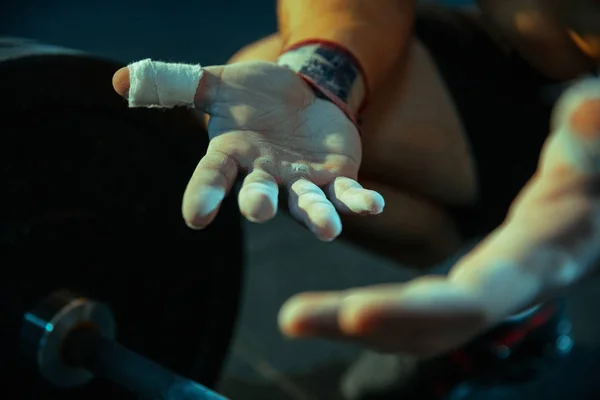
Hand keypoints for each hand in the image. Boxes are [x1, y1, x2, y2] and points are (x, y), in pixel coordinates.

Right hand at [113, 60, 383, 240]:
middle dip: (259, 202)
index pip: (213, 178)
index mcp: (233, 155)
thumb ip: (177, 83)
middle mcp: (265, 175)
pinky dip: (358, 201)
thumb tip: (123, 79)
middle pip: (259, 194)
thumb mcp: (216, 83)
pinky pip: (347, 193)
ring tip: (328, 230)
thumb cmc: (252, 97)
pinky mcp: (336, 176)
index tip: (195, 216)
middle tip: (257, 209)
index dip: (204, 195)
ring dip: (317, 216)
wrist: (299, 95)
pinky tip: (372, 206)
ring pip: (307, 204)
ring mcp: (302, 181)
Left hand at [277, 79, 599, 355]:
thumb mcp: (595, 153)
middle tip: (292, 319)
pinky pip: (414, 313)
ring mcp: (480, 297)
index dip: (417, 311)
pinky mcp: (463, 291)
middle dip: (363, 324)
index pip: (473, 299)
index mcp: (533, 262)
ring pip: (415, 329)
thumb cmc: (593, 179)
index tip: (354, 313)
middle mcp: (502, 293)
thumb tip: (586, 107)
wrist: (593, 216)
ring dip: (353, 326)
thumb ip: (589, 139)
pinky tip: (331, 314)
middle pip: (430, 327)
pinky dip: (372, 317)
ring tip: (296, 319)